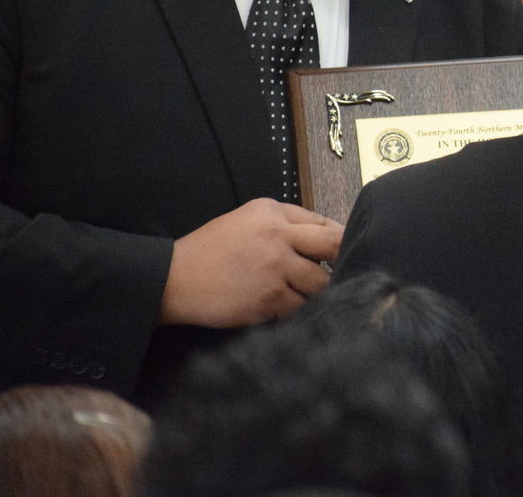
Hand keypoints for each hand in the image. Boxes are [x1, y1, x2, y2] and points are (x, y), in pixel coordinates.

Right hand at [160, 198, 342, 327]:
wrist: (173, 280)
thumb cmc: (209, 251)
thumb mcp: (246, 220)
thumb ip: (284, 223)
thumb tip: (325, 238)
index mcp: (273, 211)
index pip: (324, 222)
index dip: (339, 239)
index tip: (345, 252)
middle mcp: (279, 234)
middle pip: (334, 245)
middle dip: (345, 260)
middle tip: (350, 272)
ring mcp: (277, 268)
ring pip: (322, 282)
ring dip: (321, 291)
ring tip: (313, 296)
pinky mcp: (270, 298)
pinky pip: (302, 307)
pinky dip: (301, 311)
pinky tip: (291, 310)